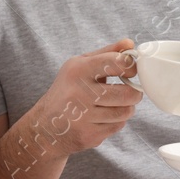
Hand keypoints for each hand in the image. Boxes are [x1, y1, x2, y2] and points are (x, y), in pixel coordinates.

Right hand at [24, 39, 143, 156]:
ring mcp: (83, 117)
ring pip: (125, 112)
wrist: (44, 127)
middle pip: (127, 93)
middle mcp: (79, 93)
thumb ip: (107, 53)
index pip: (117, 63)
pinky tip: (103, 117)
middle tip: (131, 91)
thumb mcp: (80, 66)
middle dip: (135, 93)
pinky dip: (116, 121)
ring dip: (126, 108)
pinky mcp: (88, 135)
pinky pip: (117, 126)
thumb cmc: (68, 90)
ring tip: (115, 104)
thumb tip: (130, 43)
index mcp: (78, 70)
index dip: (130, 66)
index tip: (130, 70)